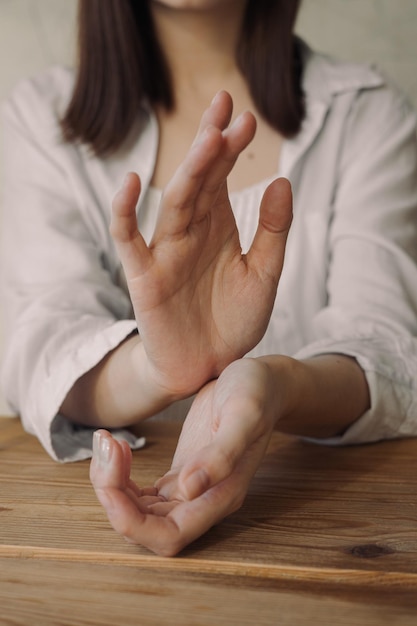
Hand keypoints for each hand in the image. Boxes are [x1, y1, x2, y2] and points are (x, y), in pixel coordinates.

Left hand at [90, 358, 278, 555]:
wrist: (263, 381)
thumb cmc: (257, 393)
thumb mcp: (244, 414)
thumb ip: (221, 454)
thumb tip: (188, 489)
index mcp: (221, 496)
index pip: (169, 535)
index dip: (132, 521)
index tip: (111, 483)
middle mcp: (204, 501)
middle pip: (146, 527)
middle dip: (114, 497)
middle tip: (105, 448)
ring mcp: (191, 489)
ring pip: (140, 512)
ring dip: (113, 486)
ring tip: (107, 443)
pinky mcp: (182, 473)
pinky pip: (143, 494)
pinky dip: (122, 477)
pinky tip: (118, 450)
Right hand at [111, 91, 291, 398]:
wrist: (208, 368)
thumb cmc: (232, 321)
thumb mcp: (264, 275)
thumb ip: (272, 230)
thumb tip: (281, 179)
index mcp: (218, 227)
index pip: (223, 177)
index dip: (232, 147)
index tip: (248, 117)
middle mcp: (191, 231)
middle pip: (199, 179)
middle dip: (211, 143)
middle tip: (225, 104)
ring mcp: (166, 251)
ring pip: (174, 202)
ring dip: (190, 171)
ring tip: (209, 138)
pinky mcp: (144, 276)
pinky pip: (129, 239)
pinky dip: (126, 212)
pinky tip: (133, 182)